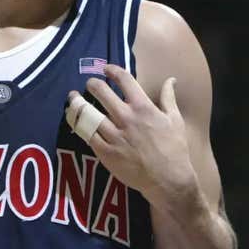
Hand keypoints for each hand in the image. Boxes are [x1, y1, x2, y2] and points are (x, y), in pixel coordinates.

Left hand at [67, 65, 197, 210]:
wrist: (167, 180)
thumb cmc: (174, 149)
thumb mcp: (175, 120)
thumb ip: (168, 98)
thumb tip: (170, 80)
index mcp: (143, 107)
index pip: (124, 80)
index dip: (112, 70)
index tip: (106, 69)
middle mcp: (126, 118)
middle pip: (101, 92)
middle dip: (92, 84)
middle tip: (89, 84)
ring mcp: (114, 135)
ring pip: (88, 114)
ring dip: (78, 103)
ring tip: (73, 99)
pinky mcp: (105, 152)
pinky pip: (87, 135)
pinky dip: (80, 126)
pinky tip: (77, 121)